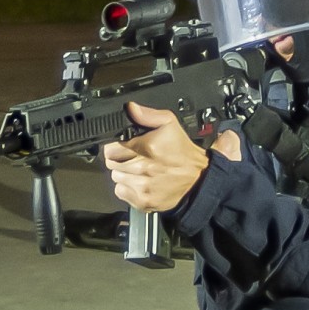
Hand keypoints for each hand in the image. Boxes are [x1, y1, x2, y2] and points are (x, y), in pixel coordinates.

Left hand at [97, 102, 237, 212]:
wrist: (198, 178)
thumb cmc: (183, 152)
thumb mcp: (169, 124)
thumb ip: (148, 115)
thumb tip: (131, 108)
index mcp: (147, 147)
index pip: (110, 149)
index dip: (116, 147)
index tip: (124, 147)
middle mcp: (142, 167)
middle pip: (111, 164)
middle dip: (120, 159)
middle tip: (134, 158)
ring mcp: (142, 186)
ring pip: (115, 178)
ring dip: (123, 173)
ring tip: (139, 170)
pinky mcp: (143, 200)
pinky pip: (121, 192)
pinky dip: (127, 188)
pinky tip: (140, 182)